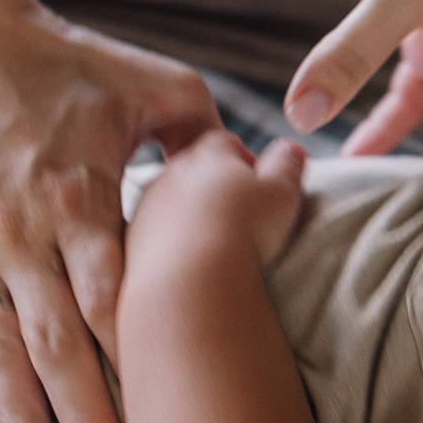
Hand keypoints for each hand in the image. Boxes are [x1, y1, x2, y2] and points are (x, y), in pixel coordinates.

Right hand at [0, 3, 219, 422]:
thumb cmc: (62, 59)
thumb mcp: (149, 80)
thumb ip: (206, 128)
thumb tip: (262, 159)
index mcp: (78, 195)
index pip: (111, 291)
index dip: (137, 354)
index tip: (167, 410)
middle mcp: (20, 232)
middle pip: (58, 339)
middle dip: (85, 412)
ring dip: (16, 414)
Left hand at [129, 134, 308, 270]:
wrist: (191, 280)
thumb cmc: (243, 231)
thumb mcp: (283, 192)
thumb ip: (289, 164)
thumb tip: (291, 148)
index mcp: (208, 154)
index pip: (226, 143)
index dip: (245, 159)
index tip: (261, 185)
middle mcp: (170, 174)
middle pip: (194, 170)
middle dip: (215, 186)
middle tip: (241, 215)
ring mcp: (147, 208)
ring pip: (172, 203)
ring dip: (192, 216)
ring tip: (217, 244)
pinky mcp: (132, 242)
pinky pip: (156, 235)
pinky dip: (173, 243)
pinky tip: (192, 263)